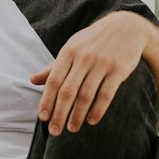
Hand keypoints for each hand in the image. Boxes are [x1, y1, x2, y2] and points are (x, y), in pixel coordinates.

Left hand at [31, 12, 149, 134]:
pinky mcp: (118, 69)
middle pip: (68, 91)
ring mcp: (101, 63)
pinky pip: (106, 94)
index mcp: (69, 53)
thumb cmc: (94, 41)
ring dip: (78, 115)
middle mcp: (83, 58)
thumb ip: (53, 67)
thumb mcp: (72, 48)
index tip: (43, 118)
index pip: (54, 81)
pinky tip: (92, 120)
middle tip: (55, 131)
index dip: (47, 101)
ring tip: (72, 128)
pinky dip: (98, 110)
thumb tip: (32, 81)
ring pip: (86, 95)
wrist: (126, 27)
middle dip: (60, 113)